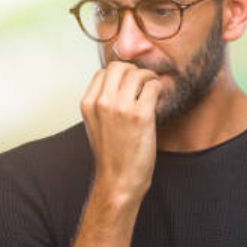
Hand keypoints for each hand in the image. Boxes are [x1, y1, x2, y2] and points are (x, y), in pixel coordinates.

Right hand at [80, 61, 161, 201]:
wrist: (119, 179)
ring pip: (138, 73)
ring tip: (153, 89)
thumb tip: (120, 83)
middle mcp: (102, 102)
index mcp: (88, 103)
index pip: (103, 71)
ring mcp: (121, 108)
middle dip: (134, 70)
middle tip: (143, 82)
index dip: (120, 74)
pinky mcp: (140, 115)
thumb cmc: (111, 155)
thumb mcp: (96, 124)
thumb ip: (103, 102)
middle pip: (120, 67)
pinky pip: (153, 86)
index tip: (130, 82)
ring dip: (149, 77)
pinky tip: (158, 98)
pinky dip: (158, 88)